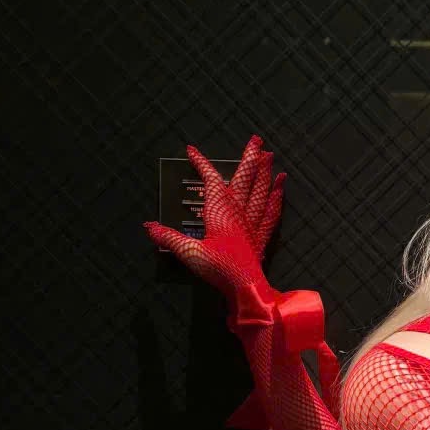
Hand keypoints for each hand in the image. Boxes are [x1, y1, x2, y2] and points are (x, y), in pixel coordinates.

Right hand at [143, 134, 286, 306]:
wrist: (246, 289)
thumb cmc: (219, 269)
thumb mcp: (189, 253)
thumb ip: (169, 238)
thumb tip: (149, 226)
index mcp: (219, 211)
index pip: (210, 180)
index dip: (202, 164)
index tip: (192, 150)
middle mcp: (238, 212)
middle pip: (245, 179)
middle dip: (250, 159)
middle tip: (257, 140)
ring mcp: (253, 223)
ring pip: (260, 192)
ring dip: (265, 174)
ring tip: (271, 157)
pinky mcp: (262, 237)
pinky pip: (271, 213)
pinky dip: (276, 199)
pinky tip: (280, 189)